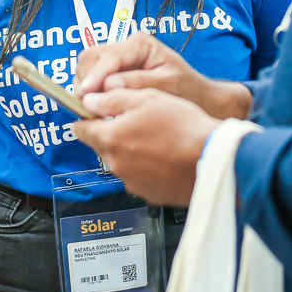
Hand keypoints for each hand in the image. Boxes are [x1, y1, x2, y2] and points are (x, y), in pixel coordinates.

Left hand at [70, 88, 218, 205]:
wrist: (211, 159)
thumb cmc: (183, 126)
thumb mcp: (147, 98)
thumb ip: (113, 98)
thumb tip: (89, 101)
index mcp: (111, 138)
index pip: (80, 129)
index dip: (87, 117)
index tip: (96, 111)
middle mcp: (116, 164)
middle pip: (101, 145)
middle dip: (112, 133)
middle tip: (138, 121)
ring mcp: (131, 182)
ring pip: (120, 161)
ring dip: (131, 150)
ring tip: (158, 138)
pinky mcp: (148, 193)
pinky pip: (138, 176)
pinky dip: (147, 167)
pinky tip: (165, 155)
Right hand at [78, 32, 251, 119]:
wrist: (196, 97)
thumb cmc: (186, 90)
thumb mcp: (167, 86)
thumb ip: (139, 83)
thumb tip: (109, 85)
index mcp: (141, 44)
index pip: (109, 57)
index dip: (95, 76)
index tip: (86, 94)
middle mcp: (127, 47)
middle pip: (90, 57)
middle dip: (85, 80)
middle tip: (84, 105)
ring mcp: (118, 58)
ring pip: (87, 66)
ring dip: (84, 86)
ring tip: (89, 108)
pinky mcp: (114, 71)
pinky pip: (93, 77)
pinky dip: (90, 91)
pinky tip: (95, 107)